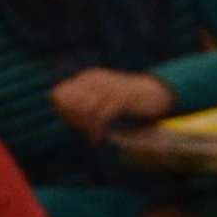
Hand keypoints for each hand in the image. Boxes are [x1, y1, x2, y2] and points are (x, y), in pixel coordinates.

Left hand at [50, 67, 175, 142]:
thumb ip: (80, 107)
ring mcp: (109, 87)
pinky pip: (102, 116)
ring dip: (87, 126)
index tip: (75, 123)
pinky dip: (98, 130)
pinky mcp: (122, 98)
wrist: (156, 94)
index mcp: (88, 78)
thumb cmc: (126, 102)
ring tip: (93, 136)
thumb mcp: (101, 102)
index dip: (64, 110)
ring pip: (85, 110)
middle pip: (71, 102)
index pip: (61, 94)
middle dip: (75, 119)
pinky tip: (98, 138)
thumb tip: (60, 111)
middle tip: (85, 131)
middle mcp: (96, 79)